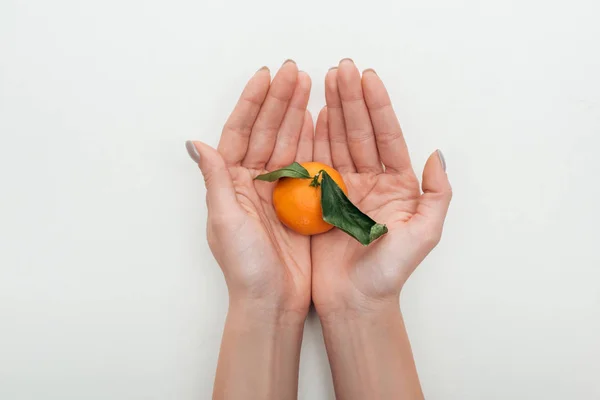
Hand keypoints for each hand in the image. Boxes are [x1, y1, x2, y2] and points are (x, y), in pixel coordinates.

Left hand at [187, 61, 312, 320]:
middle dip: (280, 100)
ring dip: (297, 113)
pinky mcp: (300, 203)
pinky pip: (308, 164)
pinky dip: (313, 141)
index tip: (265, 77)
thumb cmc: (244, 267)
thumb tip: (195, 143)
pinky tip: (318, 120)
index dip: (252, 104)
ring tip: (309, 85)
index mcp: (232, 183)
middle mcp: (253, 182)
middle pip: (267, 131)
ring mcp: (278, 191)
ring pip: (288, 142)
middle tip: (295, 71)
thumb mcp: (226, 221)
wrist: (272, 301)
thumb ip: (216, 180)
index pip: (241, 133)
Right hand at [312, 59, 451, 317]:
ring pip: (337, 142)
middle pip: (360, 132)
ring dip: (331, 112)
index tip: (367, 78)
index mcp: (398, 185)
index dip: (377, 106)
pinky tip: (309, 117)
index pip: (387, 136)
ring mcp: (344, 188)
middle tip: (340, 69)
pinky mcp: (320, 200)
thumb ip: (436, 194)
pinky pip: (316, 163)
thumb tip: (437, 155)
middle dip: (350, 99)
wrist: (355, 300)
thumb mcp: (425, 234)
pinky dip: (312, 139)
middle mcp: (371, 182)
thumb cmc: (390, 272)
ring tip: (323, 82)